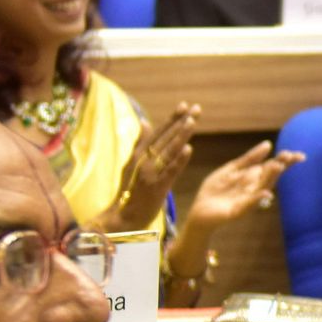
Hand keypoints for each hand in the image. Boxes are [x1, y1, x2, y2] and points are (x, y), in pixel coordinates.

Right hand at [109, 103, 199, 230]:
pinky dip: (179, 160)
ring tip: (193, 121)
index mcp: (139, 153)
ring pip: (169, 150)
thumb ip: (140, 143)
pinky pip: (170, 171)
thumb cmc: (130, 189)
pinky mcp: (157, 187)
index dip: (172, 118)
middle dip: (181, 121)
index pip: (159, 132)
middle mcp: (143, 160)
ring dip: (181, 135)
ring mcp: (150, 173)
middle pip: (165, 137)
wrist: (124, 217)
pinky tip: (189, 149)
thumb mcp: (132, 164)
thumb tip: (145, 121)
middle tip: (197, 108)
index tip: (185, 105)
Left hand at [187, 139, 302, 230]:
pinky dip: (258, 199)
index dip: (286, 161)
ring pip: (262, 187)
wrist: (200, 211)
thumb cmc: (216, 190)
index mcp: (253, 177)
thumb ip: (249, 159)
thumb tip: (268, 144)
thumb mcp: (231, 169)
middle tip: (289, 156)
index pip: (273, 167)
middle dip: (280, 166)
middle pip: (270, 176)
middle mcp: (254, 188)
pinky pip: (249, 204)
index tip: (300, 155)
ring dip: (270, 178)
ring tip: (277, 166)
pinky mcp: (237, 211)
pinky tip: (266, 193)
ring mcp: (248, 200)